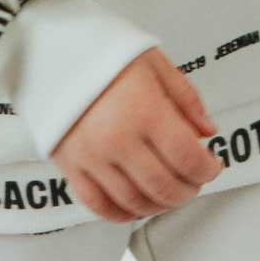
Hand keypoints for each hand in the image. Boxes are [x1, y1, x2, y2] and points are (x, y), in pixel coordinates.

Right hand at [50, 46, 226, 223]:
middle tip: (194, 182)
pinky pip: (98, 205)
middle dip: (188, 190)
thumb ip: (185, 97)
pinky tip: (135, 206)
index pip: (187, 158)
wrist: (47, 47)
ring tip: (169, 193)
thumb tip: (207, 131)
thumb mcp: (152, 60)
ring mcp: (91, 156)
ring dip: (159, 205)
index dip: (207, 169)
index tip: (212, 166)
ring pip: (135, 202)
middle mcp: (117, 138)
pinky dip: (122, 213)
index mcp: (143, 109)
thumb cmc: (100, 48)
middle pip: (164, 187)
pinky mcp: (68, 164)